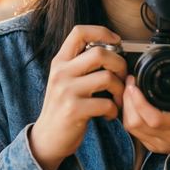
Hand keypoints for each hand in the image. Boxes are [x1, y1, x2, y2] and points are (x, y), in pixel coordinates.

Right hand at [30, 26, 126, 169]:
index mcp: (60, 62)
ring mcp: (66, 91)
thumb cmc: (62, 107)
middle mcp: (61, 73)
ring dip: (120, 90)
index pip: (79, 32)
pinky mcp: (74, 110)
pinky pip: (106, 103)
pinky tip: (110, 115)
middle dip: (119, 64)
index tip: (116, 42)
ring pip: (107, 77)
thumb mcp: (64, 80)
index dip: (102, 31)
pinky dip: (114, 110)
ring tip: (118, 100)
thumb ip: (80, 64)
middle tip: (122, 77)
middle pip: (100, 53)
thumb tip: (111, 50)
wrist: (47, 138)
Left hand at [123, 57, 169, 169]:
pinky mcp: (153, 146)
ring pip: (132, 128)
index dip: (139, 102)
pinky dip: (130, 117)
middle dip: (128, 100)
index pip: (154, 119)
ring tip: (130, 91)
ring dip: (127, 108)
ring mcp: (159, 144)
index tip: (135, 85)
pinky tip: (132, 104)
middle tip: (130, 83)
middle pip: (136, 123)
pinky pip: (134, 133)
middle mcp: (169, 138)